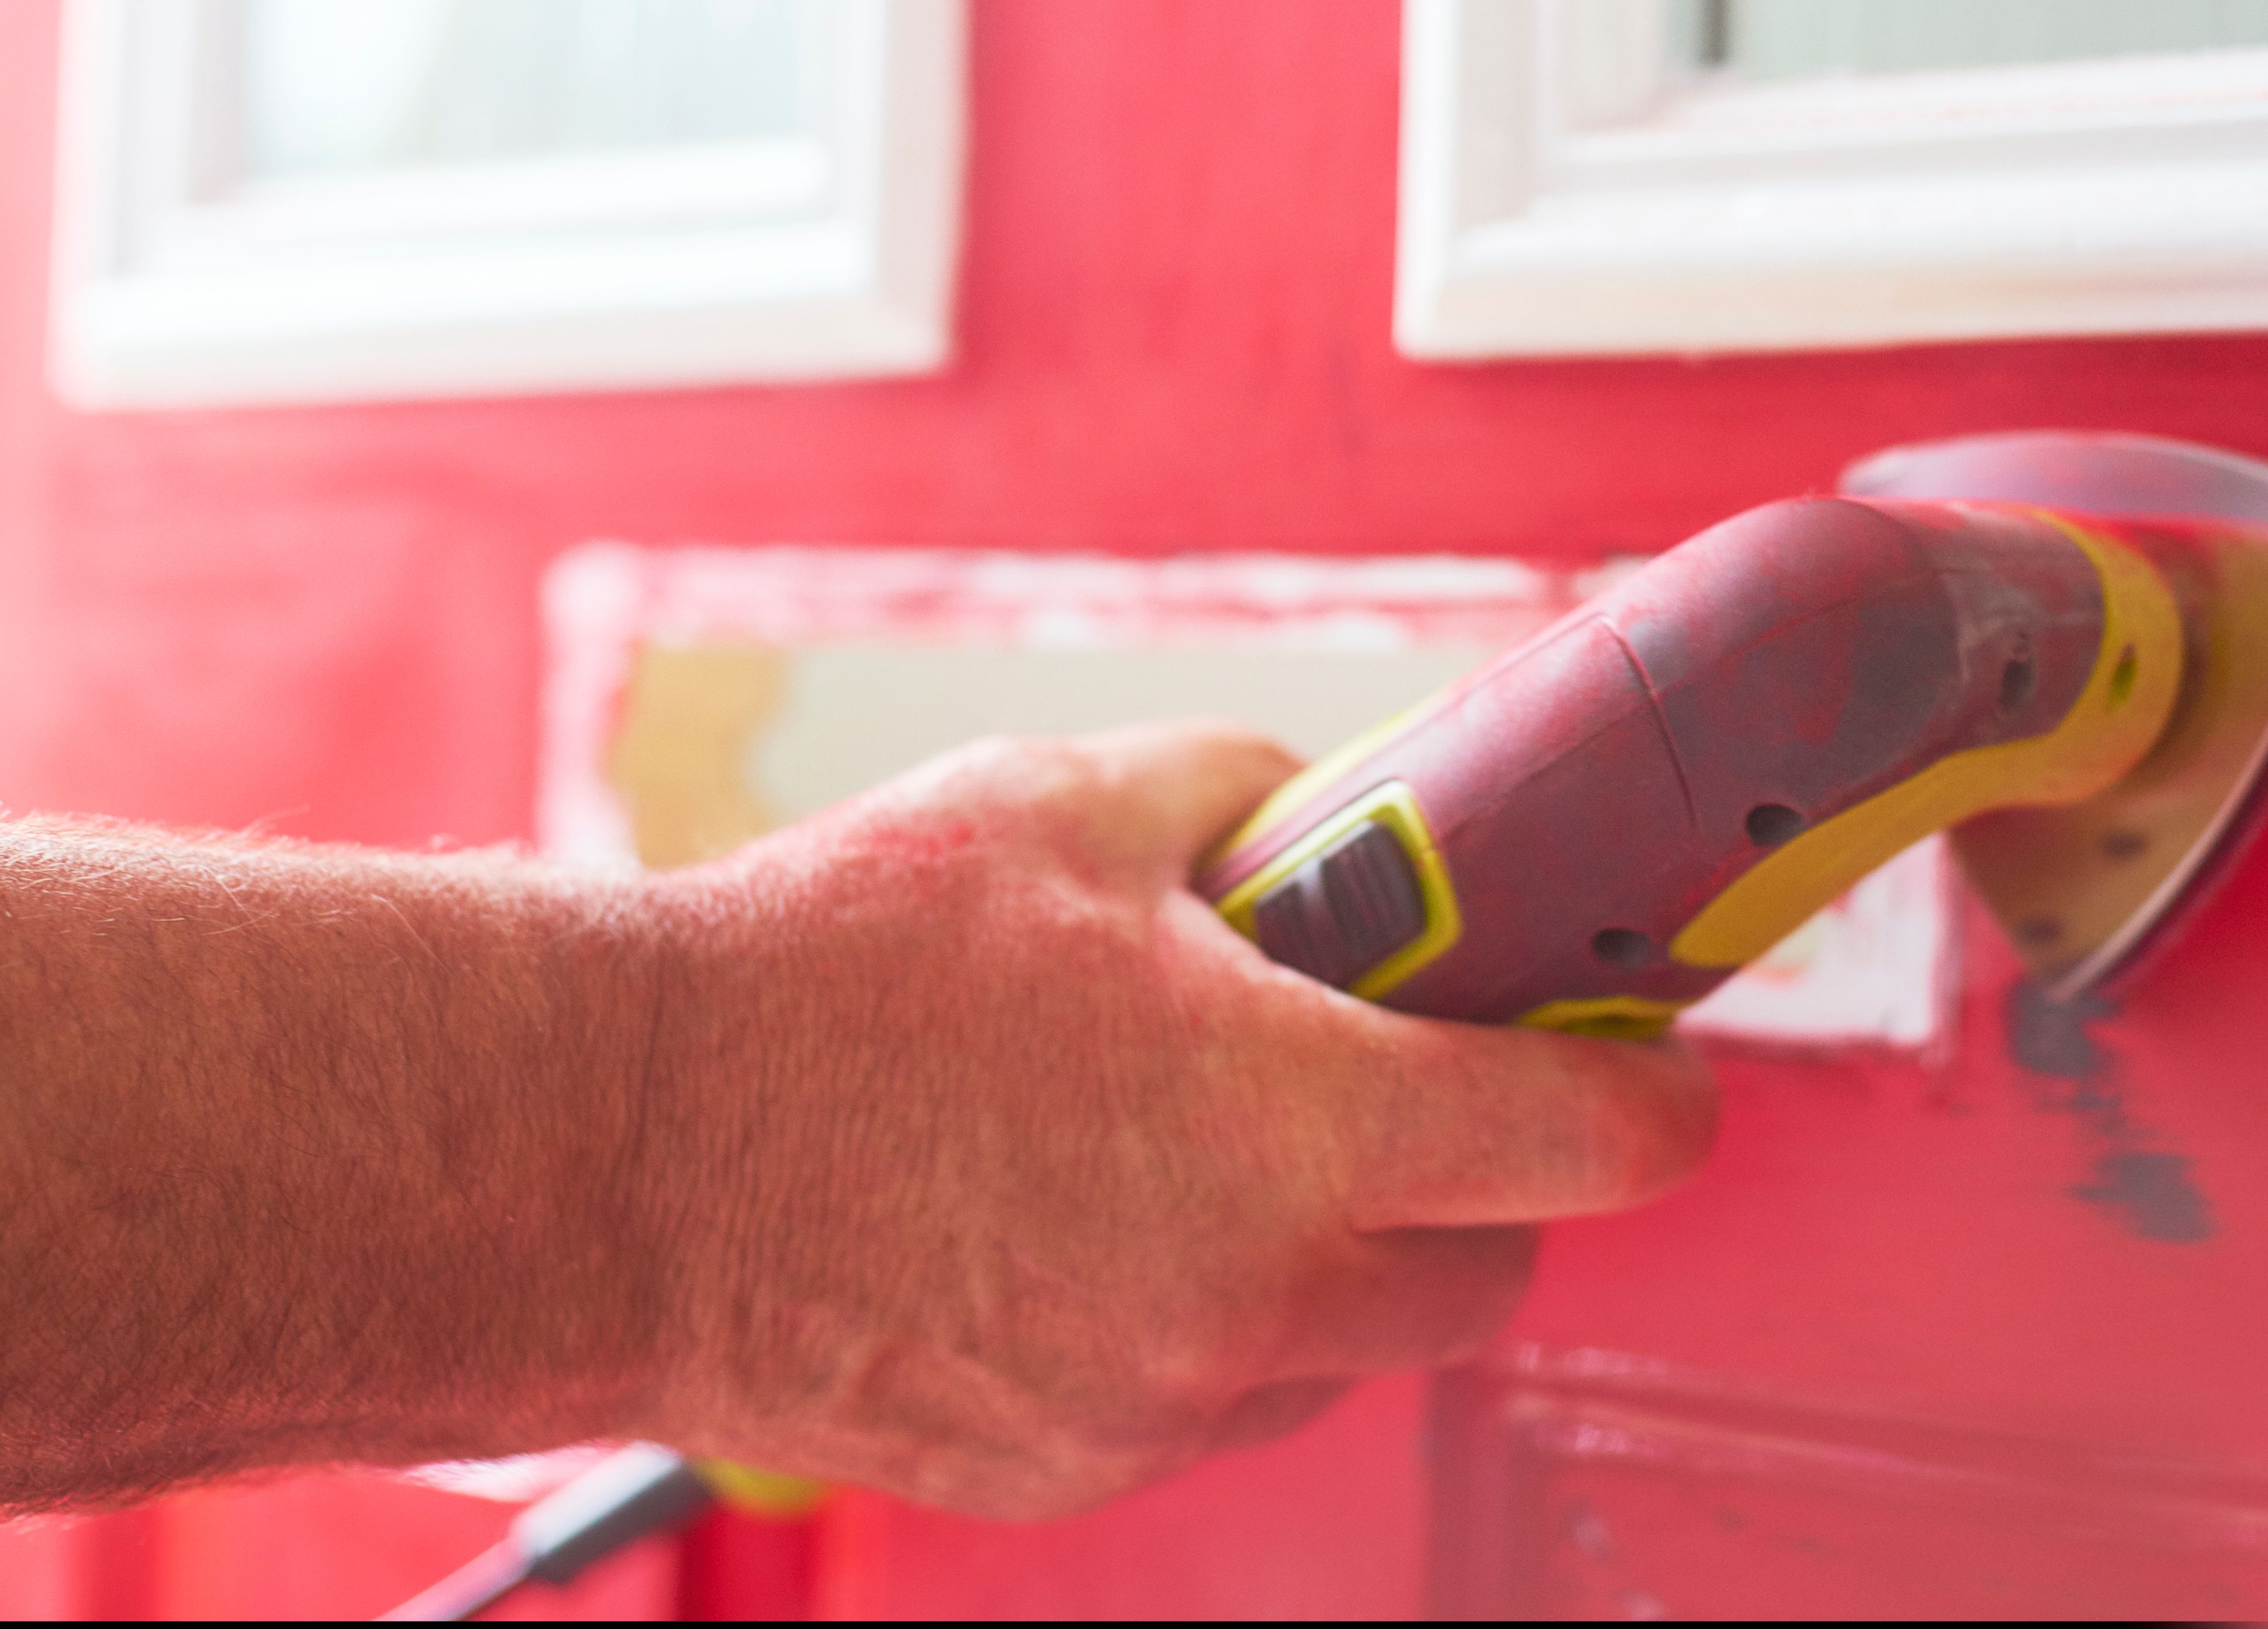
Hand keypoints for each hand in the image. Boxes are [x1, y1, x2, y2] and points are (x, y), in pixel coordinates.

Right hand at [624, 722, 1716, 1518]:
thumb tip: (1357, 809)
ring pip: (1360, 1348)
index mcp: (1295, 1121)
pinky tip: (1114, 1224)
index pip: (1601, 1144)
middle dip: (1483, 1179)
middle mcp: (1255, 1292)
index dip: (1652, 1091)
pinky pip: (1226, 1404)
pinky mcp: (1075, 1466)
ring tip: (1218, 1146)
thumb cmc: (825, 977)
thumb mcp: (1076, 808)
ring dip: (1343, 1261)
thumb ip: (1259, 800)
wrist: (615, 1152)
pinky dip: (1219, 1326)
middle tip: (1410, 1084)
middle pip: (1497, 1268)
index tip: (1647, 1060)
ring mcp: (1164, 1403)